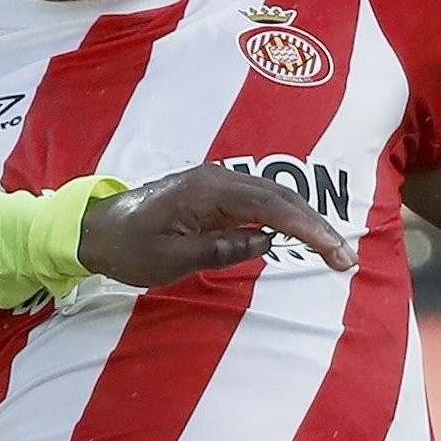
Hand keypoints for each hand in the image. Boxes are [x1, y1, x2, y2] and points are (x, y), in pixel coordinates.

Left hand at [77, 163, 357, 286]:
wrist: (95, 230)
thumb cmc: (127, 248)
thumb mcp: (170, 260)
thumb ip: (219, 250)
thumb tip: (265, 242)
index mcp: (207, 191)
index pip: (272, 207)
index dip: (309, 229)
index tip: (335, 252)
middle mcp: (217, 179)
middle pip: (281, 198)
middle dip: (318, 227)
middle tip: (345, 260)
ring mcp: (217, 184)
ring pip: (275, 198)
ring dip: (306, 223)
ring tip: (333, 253)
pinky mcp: (215, 195)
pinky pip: (259, 204)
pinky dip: (286, 220)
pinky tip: (304, 239)